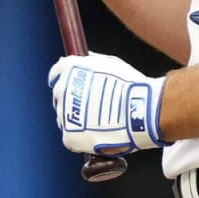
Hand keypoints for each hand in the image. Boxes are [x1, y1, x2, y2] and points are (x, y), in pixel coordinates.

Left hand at [48, 53, 168, 156]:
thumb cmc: (131, 86)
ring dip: (78, 120)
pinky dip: (81, 138)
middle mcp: (62, 89)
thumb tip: (85, 58)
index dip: (67, 81)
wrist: (142, 110)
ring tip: (101, 122)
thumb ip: (91, 62)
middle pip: (60, 97)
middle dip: (74, 101)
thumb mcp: (111, 63)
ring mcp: (64, 114)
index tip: (74, 88)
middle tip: (93, 107)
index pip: (56, 74)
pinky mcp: (69, 136)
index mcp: (70, 69)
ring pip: (65, 118)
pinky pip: (71, 138)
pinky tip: (98, 134)